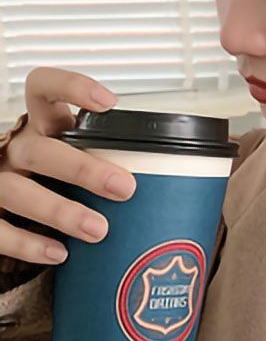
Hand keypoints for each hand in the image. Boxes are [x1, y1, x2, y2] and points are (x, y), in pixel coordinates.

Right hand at [0, 67, 136, 265]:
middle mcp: (15, 148)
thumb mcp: (74, 153)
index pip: (42, 87)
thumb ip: (106, 153)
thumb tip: (174, 173)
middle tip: (125, 188)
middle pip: (41, 150)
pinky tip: (60, 253)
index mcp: (40, 126)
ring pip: (18, 191)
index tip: (109, 104)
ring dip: (60, 211)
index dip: (71, 87)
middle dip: (83, 169)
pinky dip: (28, 243)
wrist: (6, 206)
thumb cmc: (54, 175)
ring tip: (99, 230)